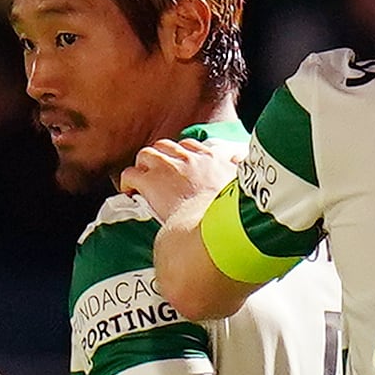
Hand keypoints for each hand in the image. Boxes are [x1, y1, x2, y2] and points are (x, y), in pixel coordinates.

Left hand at [122, 135, 241, 228]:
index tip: (183, 167)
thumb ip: (242, 172)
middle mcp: (189, 159)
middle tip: (160, 173)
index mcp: (212, 159)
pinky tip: (130, 192)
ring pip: (146, 154)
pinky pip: (130, 174)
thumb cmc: (231, 215)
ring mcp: (168, 168)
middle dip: (161, 157)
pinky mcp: (151, 182)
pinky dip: (128, 182)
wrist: (214, 227)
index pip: (192, 147)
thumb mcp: (246, 187)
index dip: (184, 156)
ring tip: (143, 180)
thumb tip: (243, 162)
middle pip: (167, 146)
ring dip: (143, 166)